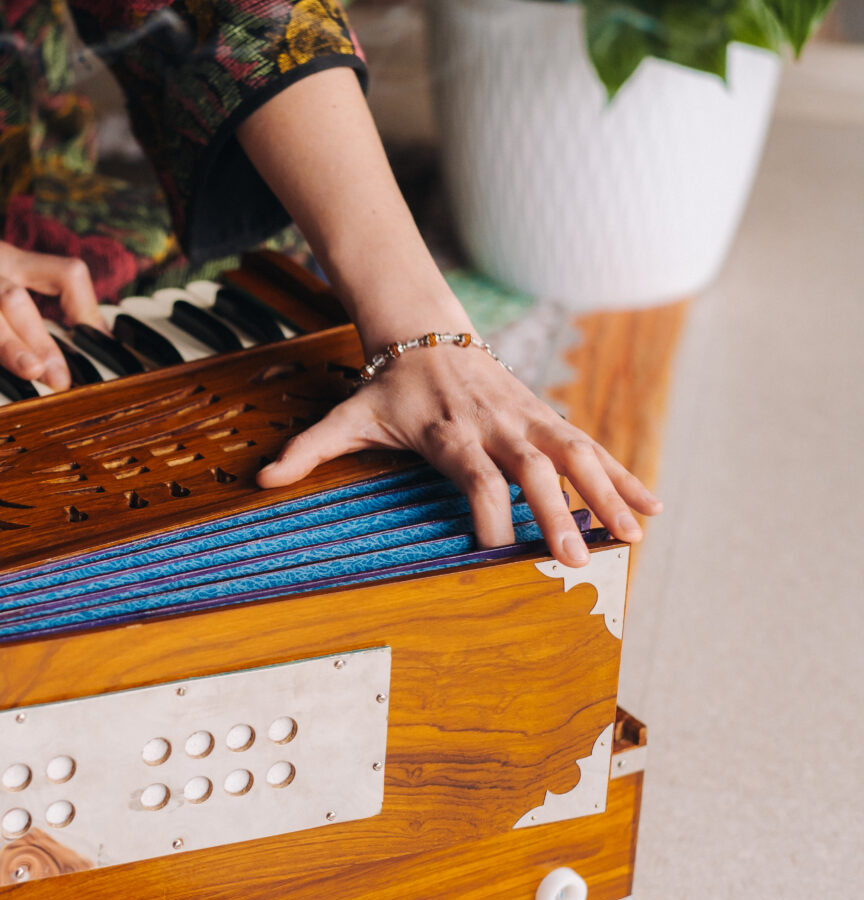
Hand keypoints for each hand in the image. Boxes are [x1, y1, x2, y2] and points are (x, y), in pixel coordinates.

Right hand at [0, 178, 103, 390]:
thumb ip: (7, 286)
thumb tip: (42, 327)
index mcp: (2, 259)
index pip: (62, 273)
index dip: (86, 306)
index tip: (98, 344)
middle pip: (21, 300)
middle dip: (45, 340)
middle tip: (62, 380)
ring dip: (7, 340)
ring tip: (28, 373)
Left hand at [255, 340, 661, 567]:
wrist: (425, 331)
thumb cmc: (387, 388)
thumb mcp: (347, 415)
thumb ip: (309, 449)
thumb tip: (260, 478)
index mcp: (447, 430)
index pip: (472, 473)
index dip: (486, 508)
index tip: (498, 548)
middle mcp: (494, 424)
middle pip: (532, 468)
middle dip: (558, 512)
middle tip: (579, 558)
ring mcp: (527, 419)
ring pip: (575, 454)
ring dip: (607, 494)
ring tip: (635, 535)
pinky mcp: (547, 417)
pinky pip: (591, 447)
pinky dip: (622, 475)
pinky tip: (650, 506)